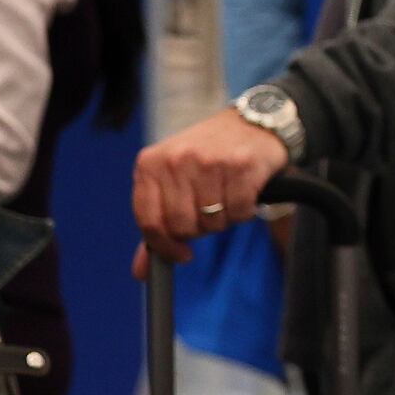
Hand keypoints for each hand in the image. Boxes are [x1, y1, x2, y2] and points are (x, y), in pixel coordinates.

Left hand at [130, 107, 292, 273]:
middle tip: (210, 211)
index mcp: (151, 163)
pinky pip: (240, 212)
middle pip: (182, 226)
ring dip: (224, 219)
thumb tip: (141, 272)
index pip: (148, 221)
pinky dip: (244, 211)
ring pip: (212, 222)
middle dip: (200, 228)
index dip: (164, 246)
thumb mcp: (172, 180)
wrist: (253, 122)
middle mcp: (178, 159)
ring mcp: (210, 161)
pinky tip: (244, 191)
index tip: (181, 254)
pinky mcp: (242, 165)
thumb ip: (157, 223)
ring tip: (227, 196)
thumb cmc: (207, 155)